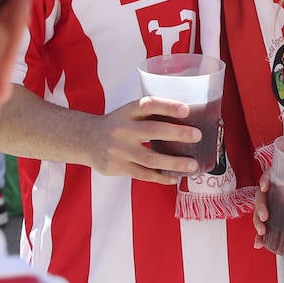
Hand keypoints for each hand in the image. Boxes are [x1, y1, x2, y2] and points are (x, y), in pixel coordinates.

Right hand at [85, 96, 200, 183]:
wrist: (86, 140)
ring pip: (151, 158)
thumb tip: (186, 118)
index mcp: (127, 111)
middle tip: (197, 135)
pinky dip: (161, 177)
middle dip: (177, 134)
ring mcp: (120, 150)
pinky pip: (144, 174)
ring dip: (174, 162)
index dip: (168, 106)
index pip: (149, 105)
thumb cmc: (117, 125)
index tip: (186, 110)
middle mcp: (123, 129)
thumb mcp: (128, 113)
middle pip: (152, 131)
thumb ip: (150, 115)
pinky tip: (174, 177)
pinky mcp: (118, 167)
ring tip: (193, 165)